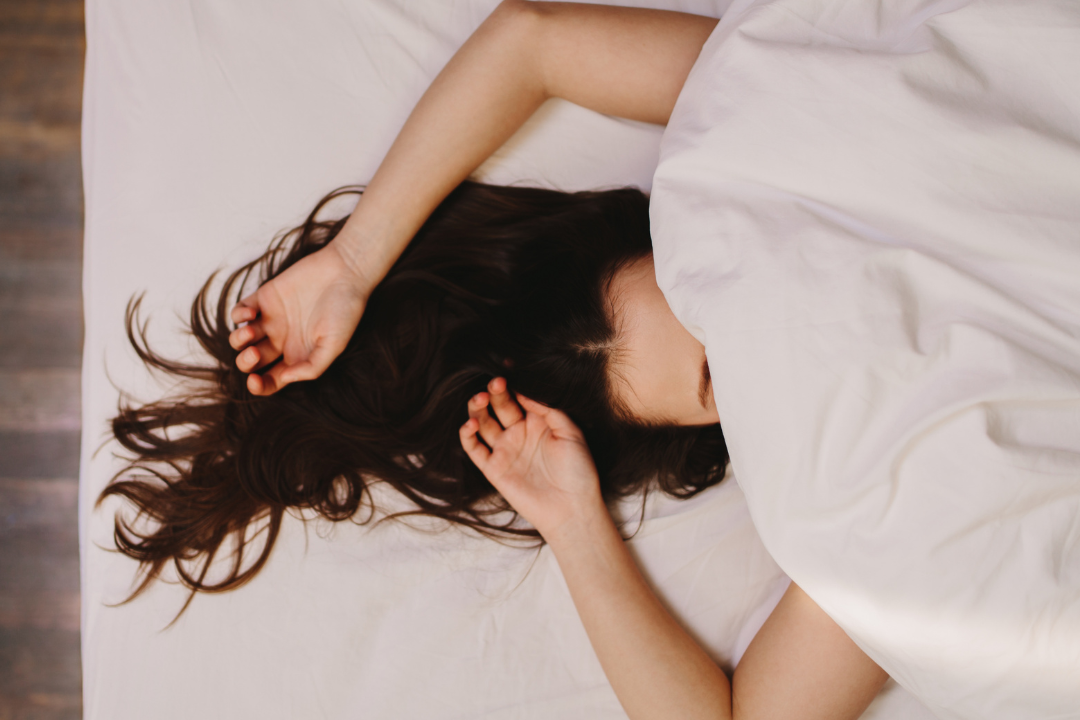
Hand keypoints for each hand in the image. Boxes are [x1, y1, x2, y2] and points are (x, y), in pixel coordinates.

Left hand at [229, 242, 368, 394]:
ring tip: (249, 331)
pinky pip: (239, 311)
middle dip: (246, 362)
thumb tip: (285, 379)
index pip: (271, 379)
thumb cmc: (345, 310)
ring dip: (238, 340)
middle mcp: (282, 340)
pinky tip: (251, 312)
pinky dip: (238, 314)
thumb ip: (312, 367)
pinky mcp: (265, 297)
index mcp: (297, 355)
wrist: (345, 272)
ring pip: (241, 338)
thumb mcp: (334, 345)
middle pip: (252, 361)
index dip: (259, 386)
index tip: (254, 381)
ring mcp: (272, 318)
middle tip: (255, 352)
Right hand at [459, 377, 606, 538]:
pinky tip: (471, 424)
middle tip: (494, 383)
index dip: (513, 385)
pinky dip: (467, 435)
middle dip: (495, 392)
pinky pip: (474, 449)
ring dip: (478, 409)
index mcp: (538, 422)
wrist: (572, 508)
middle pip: (500, 406)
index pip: (520, 397)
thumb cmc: (578, 471)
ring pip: (484, 423)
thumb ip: (549, 410)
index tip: (508, 372)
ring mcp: (505, 450)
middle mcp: (519, 433)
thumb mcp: (571, 433)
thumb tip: (525, 392)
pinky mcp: (494, 468)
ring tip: (479, 398)